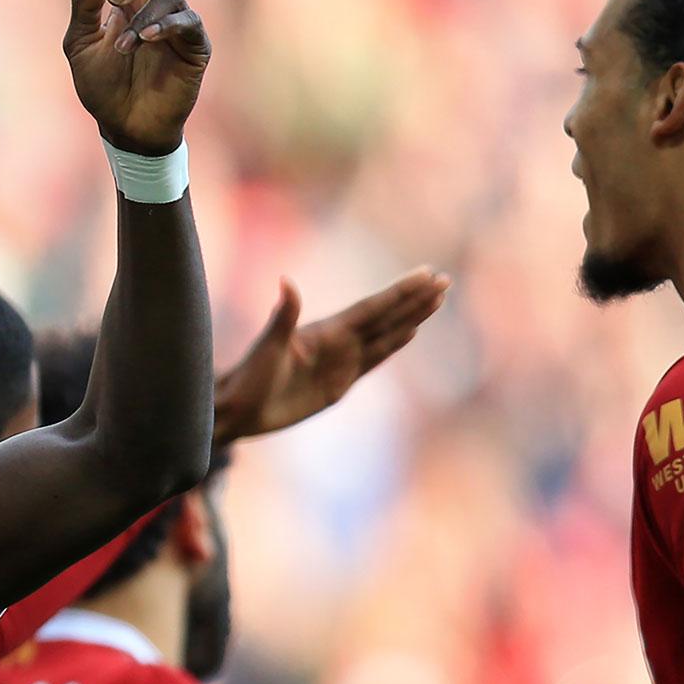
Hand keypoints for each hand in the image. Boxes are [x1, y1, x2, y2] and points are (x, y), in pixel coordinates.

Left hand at [67, 0, 209, 155]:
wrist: (121, 126)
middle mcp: (163, 2)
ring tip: (123, 47)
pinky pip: (187, 22)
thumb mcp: (77, 44)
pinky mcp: (196, 47)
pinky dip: (164, 27)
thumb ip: (84, 7)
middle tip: (116, 0)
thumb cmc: (100, 86)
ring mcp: (182, 24)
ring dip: (143, 17)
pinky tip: (145, 41)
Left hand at [213, 269, 449, 442]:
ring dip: (411, 318)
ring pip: (385, 336)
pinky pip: (373, 360)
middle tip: (445, 281)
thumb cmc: (248, 378)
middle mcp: (338, 342)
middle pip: (386, 317)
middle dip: (415, 300)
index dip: (400, 292)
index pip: (372, 308)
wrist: (238, 409)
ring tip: (436, 301)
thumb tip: (286, 282)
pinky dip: (393, 346)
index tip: (426, 274)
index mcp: (326, 331)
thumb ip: (283, 316)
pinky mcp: (339, 384)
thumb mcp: (268, 347)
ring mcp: (340, 362)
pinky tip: (409, 333)